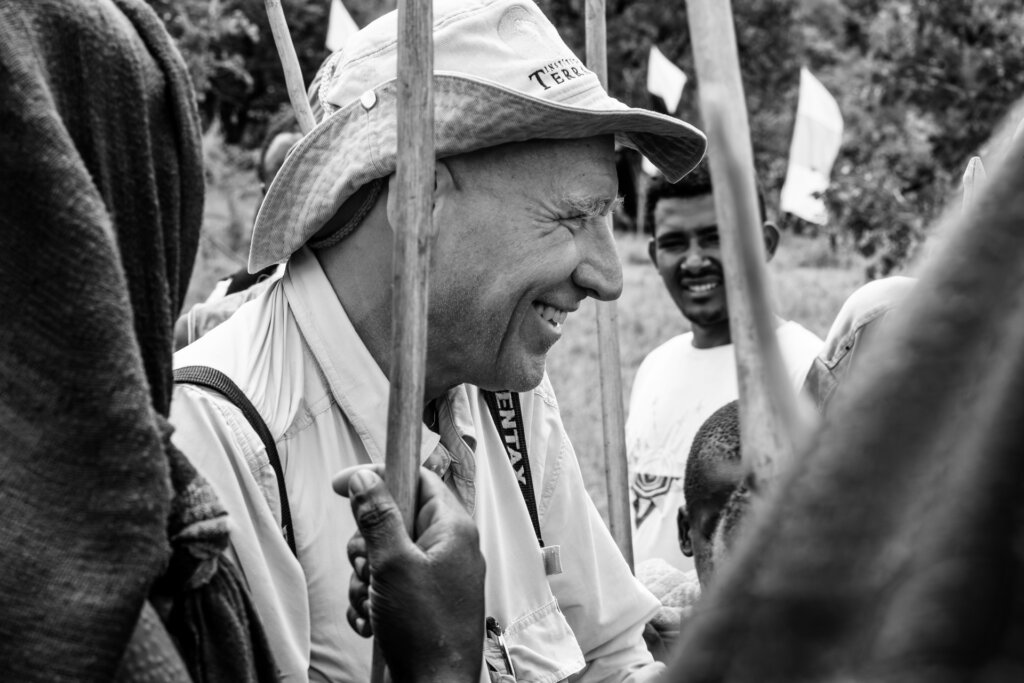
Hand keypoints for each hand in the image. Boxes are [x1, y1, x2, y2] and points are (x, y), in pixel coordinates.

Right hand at [333, 465, 484, 682]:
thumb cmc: (426, 632)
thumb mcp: (393, 565)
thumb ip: (377, 516)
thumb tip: (365, 478)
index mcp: (451, 529)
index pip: (415, 479)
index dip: (378, 476)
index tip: (341, 484)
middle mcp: (447, 548)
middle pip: (392, 520)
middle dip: (366, 546)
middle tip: (367, 567)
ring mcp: (435, 576)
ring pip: (383, 556)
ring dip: (364, 580)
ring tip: (372, 602)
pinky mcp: (422, 602)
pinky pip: (385, 586)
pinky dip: (370, 602)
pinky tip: (372, 621)